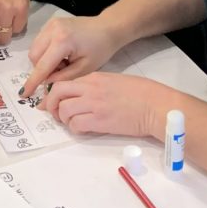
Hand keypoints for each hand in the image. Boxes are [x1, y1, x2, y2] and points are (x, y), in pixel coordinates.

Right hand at [21, 14, 123, 96]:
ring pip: (34, 49)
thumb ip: (63, 78)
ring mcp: (50, 24)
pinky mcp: (50, 23)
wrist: (107, 28)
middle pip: (34, 57)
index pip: (42, 66)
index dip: (33, 82)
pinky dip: (45, 52)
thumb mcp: (85, 69)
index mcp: (62, 41)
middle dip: (42, 69)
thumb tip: (45, 86)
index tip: (24, 94)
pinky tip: (61, 54)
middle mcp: (52, 30)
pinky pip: (39, 42)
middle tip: (61, 72)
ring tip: (62, 62)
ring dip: (43, 61)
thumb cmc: (100, 49)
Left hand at [41, 72, 168, 137]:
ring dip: (64, 119)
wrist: (156, 105)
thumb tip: (81, 95)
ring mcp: (94, 104)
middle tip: (56, 114)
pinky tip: (84, 129)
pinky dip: (76, 128)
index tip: (50, 102)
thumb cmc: (142, 93)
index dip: (53, 94)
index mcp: (94, 78)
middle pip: (57, 92)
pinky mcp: (100, 121)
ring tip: (72, 123)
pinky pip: (77, 124)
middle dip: (51, 104)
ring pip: (64, 110)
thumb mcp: (115, 81)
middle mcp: (91, 89)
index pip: (64, 83)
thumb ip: (96, 86)